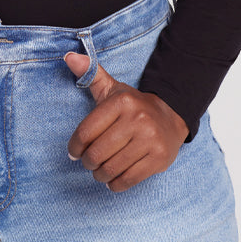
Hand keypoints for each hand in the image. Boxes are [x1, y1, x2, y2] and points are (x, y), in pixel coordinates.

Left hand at [63, 52, 187, 191]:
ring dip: (100, 175)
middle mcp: (137, 119)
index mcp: (121, 102)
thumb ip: (90, 73)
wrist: (171, 117)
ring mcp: (150, 140)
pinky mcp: (159, 159)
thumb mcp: (112, 88)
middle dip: (88, 162)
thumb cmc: (133, 106)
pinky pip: (128, 180)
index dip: (75, 147)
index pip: (86, 131)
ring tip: (99, 171)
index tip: (74, 152)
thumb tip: (69, 57)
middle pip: (97, 153)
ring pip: (111, 169)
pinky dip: (115, 184)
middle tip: (89, 162)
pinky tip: (113, 179)